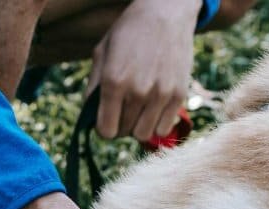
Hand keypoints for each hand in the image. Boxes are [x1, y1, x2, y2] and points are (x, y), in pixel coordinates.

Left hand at [90, 0, 199, 140]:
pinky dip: (156, 123)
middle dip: (120, 125)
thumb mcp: (102, 53)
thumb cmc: (129, 32)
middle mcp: (138, 91)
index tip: (106, 119)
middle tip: (122, 110)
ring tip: (137, 110)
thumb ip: (93, 87)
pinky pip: (163, 128)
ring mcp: (160, 94)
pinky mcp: (178, 94)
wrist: (165, 13)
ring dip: (138, 126)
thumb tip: (90, 118)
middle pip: (124, 132)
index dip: (103, 127)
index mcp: (113, 81)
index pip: (105, 130)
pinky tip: (153, 108)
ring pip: (144, 135)